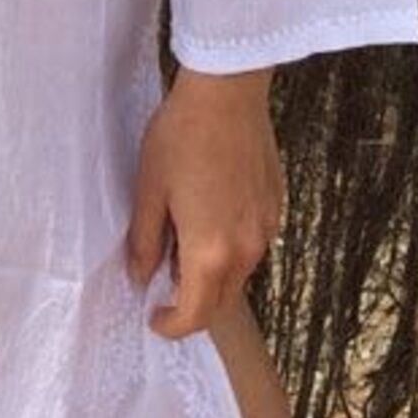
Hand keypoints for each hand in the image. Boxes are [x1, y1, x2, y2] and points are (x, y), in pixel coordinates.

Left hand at [125, 63, 283, 337]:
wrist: (226, 92)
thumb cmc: (181, 136)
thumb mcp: (149, 189)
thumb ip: (145, 241)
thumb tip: (141, 277)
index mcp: (210, 252)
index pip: (194, 314)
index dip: (172, 325)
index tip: (154, 317)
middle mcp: (246, 249)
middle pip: (221, 301)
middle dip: (193, 305)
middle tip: (165, 284)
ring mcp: (266, 228)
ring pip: (240, 274)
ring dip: (213, 276)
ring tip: (184, 244)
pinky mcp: (276, 206)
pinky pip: (254, 245)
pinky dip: (232, 249)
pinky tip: (212, 217)